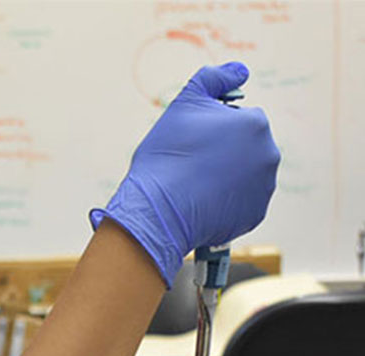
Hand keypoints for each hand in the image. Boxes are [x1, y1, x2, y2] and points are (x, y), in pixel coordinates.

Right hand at [90, 62, 280, 286]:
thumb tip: (240, 71)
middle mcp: (268, 153)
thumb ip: (214, 78)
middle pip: (245, 149)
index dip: (213, 131)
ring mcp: (264, 187)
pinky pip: (242, 205)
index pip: (238, 120)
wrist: (158, 211)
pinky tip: (203, 205)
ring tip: (197, 187)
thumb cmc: (167, 156)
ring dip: (227, 179)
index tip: (192, 144)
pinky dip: (226, 205)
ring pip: (245, 176)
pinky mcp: (255, 214)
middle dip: (224, 155)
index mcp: (255, 122)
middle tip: (193, 166)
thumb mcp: (184, 104)